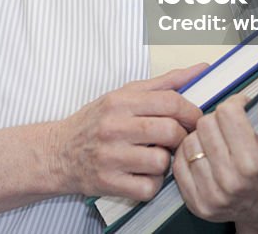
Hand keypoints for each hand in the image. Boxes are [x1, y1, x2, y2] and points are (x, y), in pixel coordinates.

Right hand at [47, 63, 205, 200]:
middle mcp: (114, 127)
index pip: (170, 102)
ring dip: (164, 163)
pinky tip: (141, 175)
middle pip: (170, 131)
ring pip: (161, 162)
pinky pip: (148, 188)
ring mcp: (110, 156)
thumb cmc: (94, 122)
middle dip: (180, 137)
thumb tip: (201, 70)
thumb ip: (164, 83)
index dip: (191, 112)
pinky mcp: (109, 183)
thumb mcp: (123, 94)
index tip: (194, 120)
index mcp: (119, 101)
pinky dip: (151, 184)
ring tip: (153, 157)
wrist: (57, 153)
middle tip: (175, 140)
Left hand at [172, 95, 257, 233]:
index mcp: (254, 163)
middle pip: (205, 124)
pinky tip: (208, 156)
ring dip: (203, 137)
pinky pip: (180, 163)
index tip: (242, 111)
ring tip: (220, 143)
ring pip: (190, 142)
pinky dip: (191, 155)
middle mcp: (230, 181)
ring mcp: (211, 195)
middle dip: (219, 120)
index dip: (236, 105)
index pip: (226, 113)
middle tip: (232, 129)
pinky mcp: (197, 204)